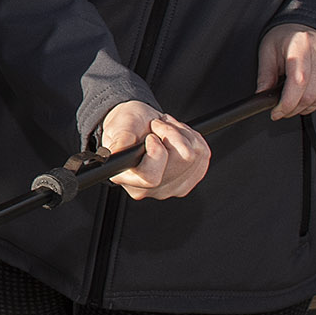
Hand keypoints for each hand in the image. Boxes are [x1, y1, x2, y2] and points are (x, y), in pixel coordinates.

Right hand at [94, 99, 211, 200]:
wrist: (139, 125)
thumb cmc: (126, 125)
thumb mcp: (119, 127)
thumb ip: (119, 142)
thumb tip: (112, 156)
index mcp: (127, 178)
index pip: (152, 177)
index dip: (157, 152)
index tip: (151, 137)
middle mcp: (148, 189)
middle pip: (180, 162)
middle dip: (171, 134)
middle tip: (156, 127)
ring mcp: (170, 188)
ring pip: (194, 156)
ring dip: (182, 134)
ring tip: (165, 130)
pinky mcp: (187, 182)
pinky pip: (203, 156)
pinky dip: (193, 140)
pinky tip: (176, 139)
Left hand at [258, 23, 315, 119]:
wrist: (310, 23)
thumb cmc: (289, 36)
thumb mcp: (269, 50)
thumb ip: (265, 75)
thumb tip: (262, 96)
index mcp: (302, 44)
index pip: (298, 82)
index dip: (287, 103)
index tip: (277, 112)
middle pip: (311, 94)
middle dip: (294, 108)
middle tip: (284, 109)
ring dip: (307, 106)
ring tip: (296, 101)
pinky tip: (312, 90)